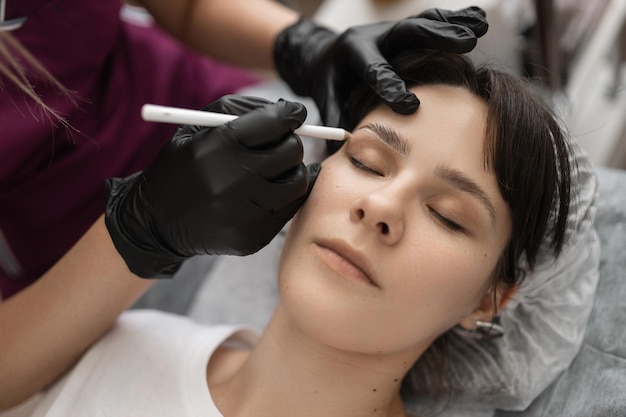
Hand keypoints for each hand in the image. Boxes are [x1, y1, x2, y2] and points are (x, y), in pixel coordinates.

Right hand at [105, 95, 320, 277]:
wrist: (156, 222)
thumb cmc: (182, 166)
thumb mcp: (197, 127)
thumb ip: (240, 109)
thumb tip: (289, 111)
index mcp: (217, 147)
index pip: (274, 123)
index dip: (290, 115)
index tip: (294, 114)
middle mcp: (233, 181)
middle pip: (291, 152)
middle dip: (290, 142)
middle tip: (281, 143)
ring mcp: (244, 213)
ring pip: (297, 182)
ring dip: (291, 171)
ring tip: (274, 169)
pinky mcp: (251, 237)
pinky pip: (288, 210)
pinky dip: (283, 196)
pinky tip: (267, 191)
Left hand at [274, 7, 487, 127]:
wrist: (324, 52)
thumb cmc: (328, 82)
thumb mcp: (326, 100)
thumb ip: (335, 121)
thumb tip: (341, 153)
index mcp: (351, 51)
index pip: (374, 69)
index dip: (391, 86)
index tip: (410, 107)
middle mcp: (374, 35)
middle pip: (407, 33)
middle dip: (437, 37)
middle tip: (466, 43)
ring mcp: (391, 30)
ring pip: (423, 23)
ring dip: (453, 26)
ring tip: (481, 29)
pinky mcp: (404, 29)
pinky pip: (431, 21)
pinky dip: (456, 20)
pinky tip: (480, 19)